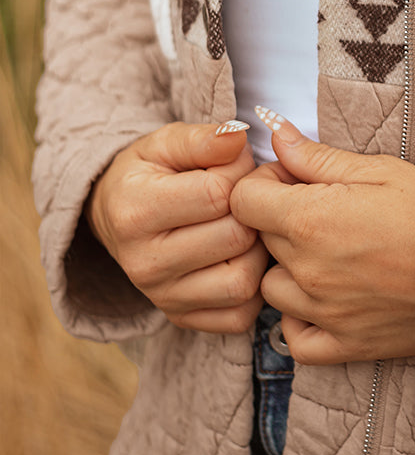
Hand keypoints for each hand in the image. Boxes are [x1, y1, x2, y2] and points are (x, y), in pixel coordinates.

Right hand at [86, 121, 268, 332]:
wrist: (117, 216)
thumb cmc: (150, 174)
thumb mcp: (166, 143)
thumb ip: (203, 138)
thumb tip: (238, 136)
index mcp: (135, 213)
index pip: (218, 194)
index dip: (239, 173)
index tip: (232, 168)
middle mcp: (144, 263)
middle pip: (235, 238)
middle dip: (251, 211)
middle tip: (243, 198)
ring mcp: (162, 297)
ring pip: (243, 281)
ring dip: (257, 251)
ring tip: (245, 227)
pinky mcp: (182, 318)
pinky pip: (241, 315)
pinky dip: (254, 290)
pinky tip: (242, 259)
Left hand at [229, 109, 414, 365]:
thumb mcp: (377, 170)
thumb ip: (317, 157)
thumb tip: (276, 134)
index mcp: (309, 219)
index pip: (243, 201)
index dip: (263, 186)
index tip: (292, 184)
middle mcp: (306, 270)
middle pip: (260, 242)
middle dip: (281, 223)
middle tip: (324, 214)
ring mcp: (323, 312)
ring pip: (272, 290)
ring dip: (288, 273)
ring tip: (327, 258)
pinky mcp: (345, 344)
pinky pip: (295, 340)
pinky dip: (300, 322)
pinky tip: (323, 302)